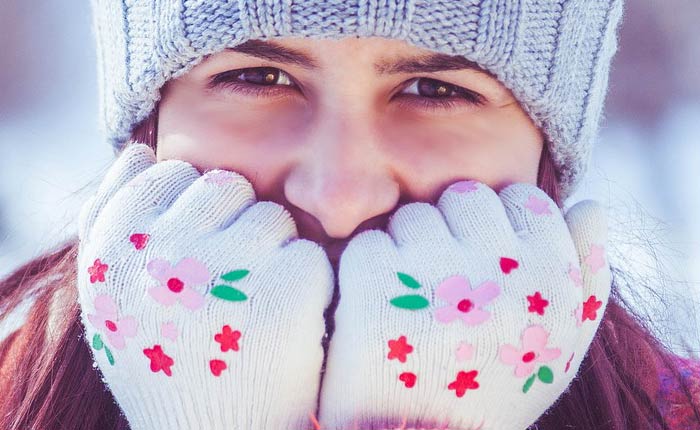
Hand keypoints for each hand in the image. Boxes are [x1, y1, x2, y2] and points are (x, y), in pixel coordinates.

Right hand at [77, 144, 333, 429]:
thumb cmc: (166, 357)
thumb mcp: (113, 293)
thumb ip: (112, 219)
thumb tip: (140, 149)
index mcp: (114, 250)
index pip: (168, 173)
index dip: (190, 212)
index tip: (193, 256)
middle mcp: (161, 252)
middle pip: (226, 185)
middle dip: (234, 223)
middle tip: (227, 282)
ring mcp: (224, 270)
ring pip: (272, 215)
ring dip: (271, 252)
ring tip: (251, 305)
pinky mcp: (284, 291)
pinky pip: (307, 251)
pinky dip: (304, 282)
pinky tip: (283, 323)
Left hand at [318, 180, 611, 429]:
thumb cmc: (498, 387)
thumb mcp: (563, 340)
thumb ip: (588, 271)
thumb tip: (590, 204)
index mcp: (552, 280)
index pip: (523, 199)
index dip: (498, 225)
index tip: (484, 261)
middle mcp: (499, 272)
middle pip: (464, 198)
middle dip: (450, 230)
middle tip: (443, 282)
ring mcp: (434, 278)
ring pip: (413, 216)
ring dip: (406, 249)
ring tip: (412, 303)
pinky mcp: (375, 288)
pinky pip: (368, 243)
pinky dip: (367, 271)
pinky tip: (379, 312)